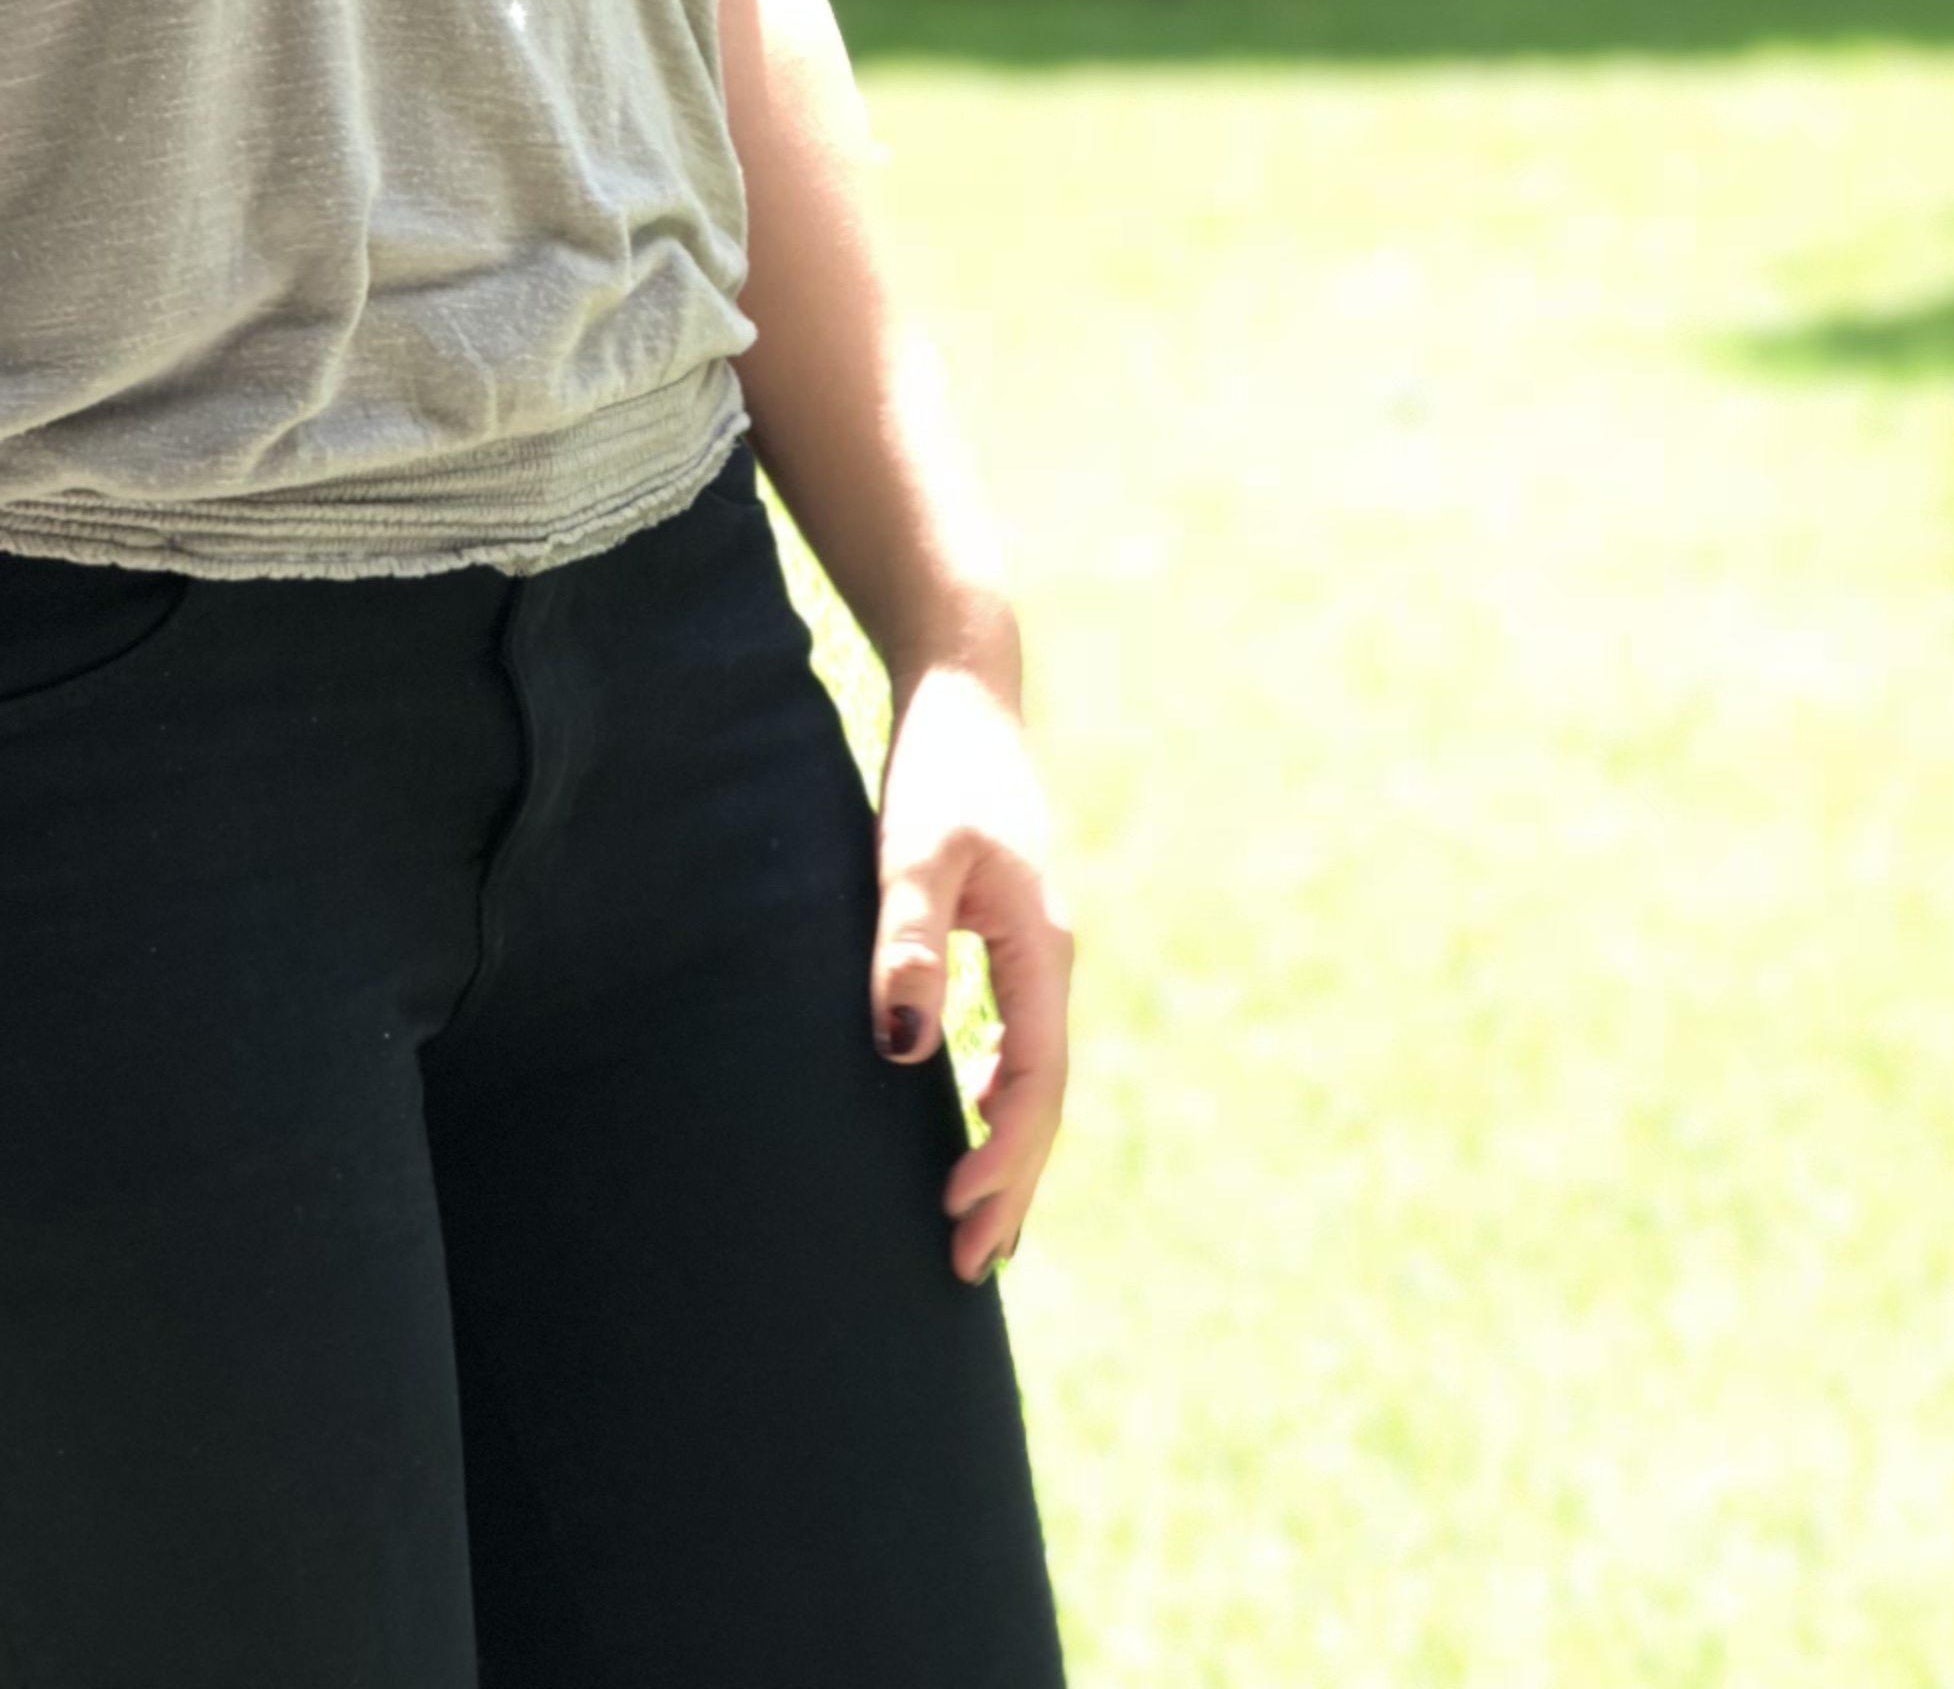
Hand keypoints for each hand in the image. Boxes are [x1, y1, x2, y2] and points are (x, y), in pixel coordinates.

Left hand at [869, 662, 1073, 1284]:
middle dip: (1012, 1183)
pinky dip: (1000, 1095)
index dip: (1003, 1155)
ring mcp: (1032, 948)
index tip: (959, 1214)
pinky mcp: (1006, 934)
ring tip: (975, 1226)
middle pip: (1042, 1096)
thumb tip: (906, 1050)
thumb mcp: (913, 851)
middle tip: (970, 1266)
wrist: (963, 689)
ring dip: (1008, 1149)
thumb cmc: (939, 766)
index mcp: (1040, 948)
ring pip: (1033, 1074)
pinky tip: (969, 1119)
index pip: (1035, 1080)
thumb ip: (907, 943)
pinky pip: (1016, 1040)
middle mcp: (1047, 958)